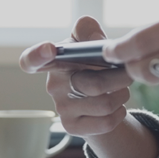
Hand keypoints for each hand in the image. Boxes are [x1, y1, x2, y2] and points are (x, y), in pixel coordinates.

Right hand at [19, 16, 134, 135]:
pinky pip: (106, 122)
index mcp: (54, 61)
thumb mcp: (88, 41)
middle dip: (120, 78)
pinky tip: (117, 106)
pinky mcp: (72, 127)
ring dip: (122, 95)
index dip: (36, 55)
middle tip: (127, 73)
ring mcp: (61, 109)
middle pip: (94, 84)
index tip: (49, 49)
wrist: (99, 96)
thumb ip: (88, 30)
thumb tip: (97, 41)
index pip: (31, 60)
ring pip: (104, 104)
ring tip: (121, 89)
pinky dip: (120, 112)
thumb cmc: (91, 63)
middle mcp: (53, 86)